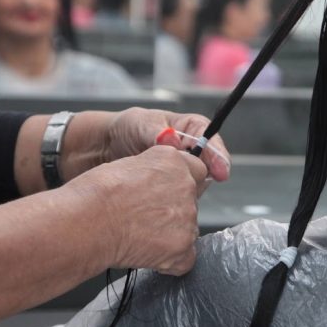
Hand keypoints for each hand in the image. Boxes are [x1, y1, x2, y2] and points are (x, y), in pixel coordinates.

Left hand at [61, 108, 229, 184]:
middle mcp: (193, 152)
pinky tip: (157, 200)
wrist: (105, 150)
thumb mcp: (140, 124)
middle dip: (199, 177)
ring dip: (184, 191)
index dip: (218, 157)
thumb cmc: (126, 129)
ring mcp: (184, 174)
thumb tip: (172, 139)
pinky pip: (183, 200)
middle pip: (209, 169)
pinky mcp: (174, 191)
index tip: (220, 171)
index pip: (213, 143)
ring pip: (197, 187)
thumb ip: (156, 131)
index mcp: (192, 129)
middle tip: (183, 182)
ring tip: (160, 188)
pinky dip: (173, 202)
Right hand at [67, 145, 207, 274]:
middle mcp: (186, 186)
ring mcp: (188, 217)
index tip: (166, 193)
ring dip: (171, 234)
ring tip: (140, 235)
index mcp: (173, 161)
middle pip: (191, 201)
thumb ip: (154, 171)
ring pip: (188, 229)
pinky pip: (185, 258)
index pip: (195, 171)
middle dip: (173, 211)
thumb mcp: (128, 165)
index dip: (179, 185)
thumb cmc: (95, 194)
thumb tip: (158, 183)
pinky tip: (147, 253)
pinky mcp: (183, 246)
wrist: (87, 222)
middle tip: (145, 218)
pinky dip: (170, 261)